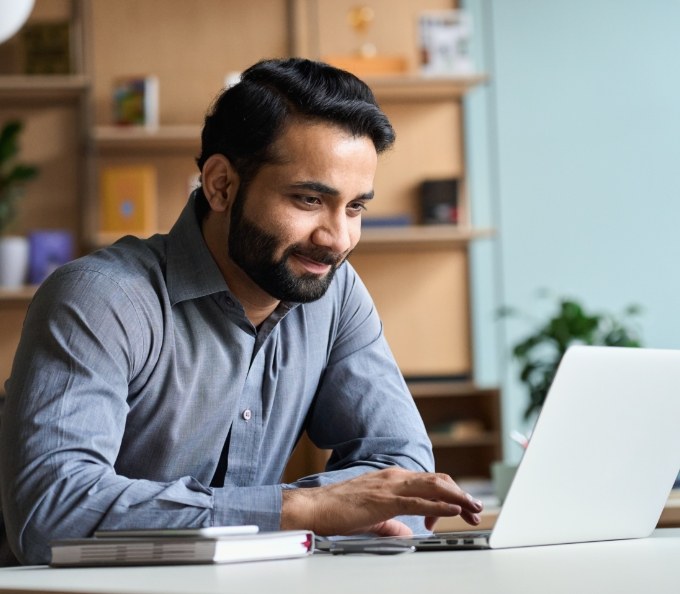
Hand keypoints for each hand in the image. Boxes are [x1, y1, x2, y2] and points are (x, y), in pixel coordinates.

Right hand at [281, 467, 482, 535]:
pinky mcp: (385, 500)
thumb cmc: (338, 510)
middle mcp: (394, 477)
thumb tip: (408, 533)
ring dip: (457, 498)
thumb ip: (392, 523)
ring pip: (433, 487)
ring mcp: (390, 486)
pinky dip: (440, 505)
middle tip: (476, 509)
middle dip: (460, 495)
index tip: (461, 510)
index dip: (450, 494)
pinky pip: (418, 501)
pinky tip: (453, 510)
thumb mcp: (373, 517)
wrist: (315, 507)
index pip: (429, 482)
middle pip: (438, 481)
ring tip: (473, 508)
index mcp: (392, 479)